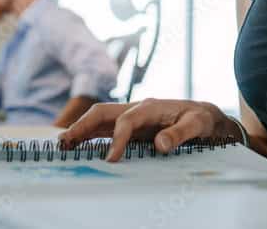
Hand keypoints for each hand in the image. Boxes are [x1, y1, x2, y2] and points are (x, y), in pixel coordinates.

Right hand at [59, 99, 238, 162]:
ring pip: (100, 119)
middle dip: (84, 125)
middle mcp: (137, 108)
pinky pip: (106, 128)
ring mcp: (132, 115)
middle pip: (104, 112)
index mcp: (151, 106)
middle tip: (66, 142)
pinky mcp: (131, 124)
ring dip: (81, 129)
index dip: (117, 139)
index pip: (127, 120)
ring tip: (63, 144)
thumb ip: (179, 134)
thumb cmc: (200, 118)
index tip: (111, 159)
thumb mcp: (197, 124)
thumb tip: (159, 144)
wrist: (203, 114)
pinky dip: (90, 134)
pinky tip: (78, 145)